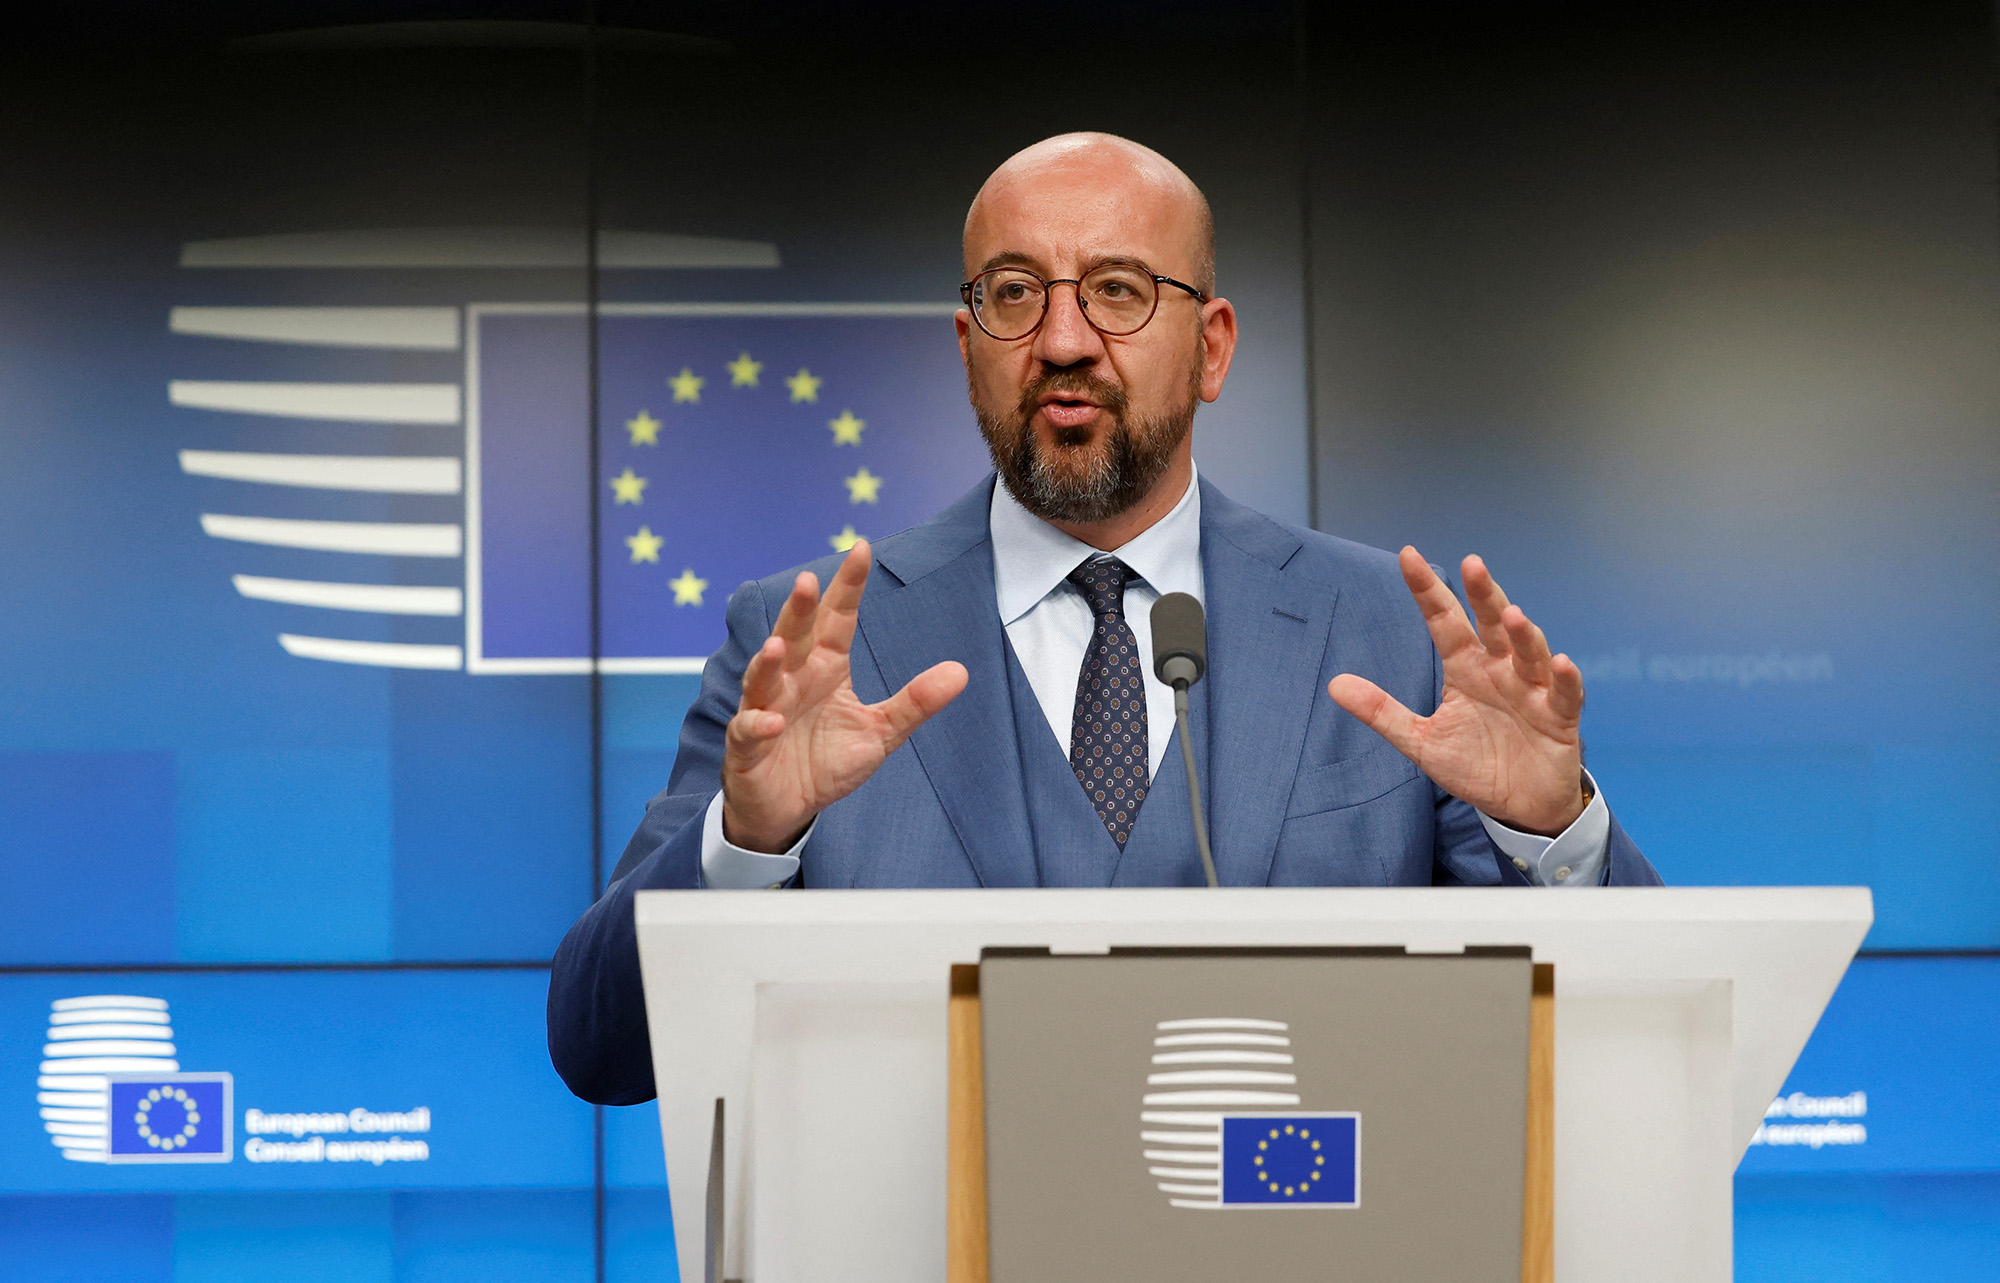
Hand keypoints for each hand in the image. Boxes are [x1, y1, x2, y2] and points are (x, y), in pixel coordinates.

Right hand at [721, 540, 968, 852]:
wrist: (788, 808)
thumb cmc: (825, 761)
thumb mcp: (880, 732)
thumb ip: (915, 702)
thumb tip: (961, 671)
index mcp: (825, 669)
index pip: (837, 620)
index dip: (848, 587)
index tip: (862, 548)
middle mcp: (794, 682)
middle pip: (795, 638)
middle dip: (797, 611)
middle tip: (806, 581)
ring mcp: (766, 710)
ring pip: (763, 678)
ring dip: (768, 662)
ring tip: (779, 645)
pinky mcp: (748, 746)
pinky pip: (749, 730)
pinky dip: (757, 725)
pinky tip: (770, 722)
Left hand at [1328, 549, 1585, 835]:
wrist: (1519, 805)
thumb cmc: (1474, 765)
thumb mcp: (1420, 741)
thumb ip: (1382, 712)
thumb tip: (1333, 683)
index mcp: (1465, 669)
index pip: (1444, 622)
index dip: (1427, 591)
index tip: (1407, 556)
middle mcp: (1499, 670)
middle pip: (1491, 625)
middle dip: (1483, 595)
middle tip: (1472, 565)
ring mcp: (1531, 691)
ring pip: (1529, 653)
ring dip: (1523, 634)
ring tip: (1511, 614)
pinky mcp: (1559, 718)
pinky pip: (1564, 694)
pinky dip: (1564, 679)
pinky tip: (1559, 663)